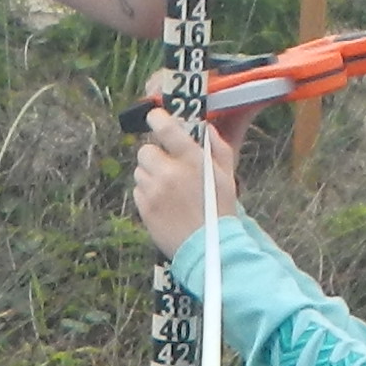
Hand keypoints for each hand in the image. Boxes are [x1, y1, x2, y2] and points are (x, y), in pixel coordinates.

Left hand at [129, 111, 247, 258]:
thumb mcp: (227, 175)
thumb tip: (206, 128)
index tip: (155, 118)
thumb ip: (217, 147)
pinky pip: (138, 190)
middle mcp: (169, 172)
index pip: (165, 127)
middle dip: (155, 156)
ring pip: (140, 170)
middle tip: (167, 167)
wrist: (208, 248)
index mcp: (192, 159)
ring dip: (150, 175)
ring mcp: (154, 190)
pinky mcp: (144, 207)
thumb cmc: (221, 211)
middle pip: (145, 150)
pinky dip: (147, 194)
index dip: (157, 118)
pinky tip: (163, 203)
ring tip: (168, 189)